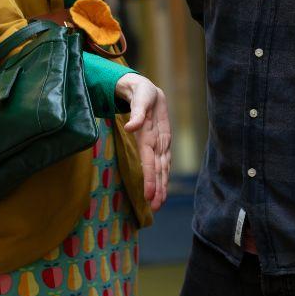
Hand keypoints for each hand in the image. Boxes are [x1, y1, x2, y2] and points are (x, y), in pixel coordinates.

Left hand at [116, 73, 170, 210]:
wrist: (149, 89)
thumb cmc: (142, 92)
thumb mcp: (140, 96)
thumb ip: (137, 112)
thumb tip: (131, 127)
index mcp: (154, 131)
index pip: (151, 158)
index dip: (150, 177)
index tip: (149, 194)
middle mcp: (160, 140)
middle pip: (159, 168)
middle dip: (158, 188)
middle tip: (156, 206)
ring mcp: (162, 144)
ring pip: (163, 168)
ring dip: (162, 186)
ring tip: (159, 204)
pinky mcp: (161, 145)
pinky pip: (162, 164)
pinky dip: (162, 178)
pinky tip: (161, 190)